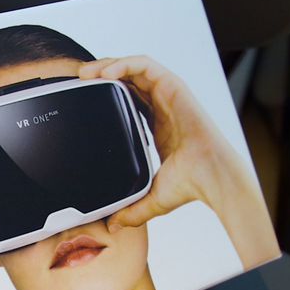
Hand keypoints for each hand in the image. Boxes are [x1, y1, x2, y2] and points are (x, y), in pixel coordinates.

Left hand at [78, 55, 279, 268]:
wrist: (211, 178)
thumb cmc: (189, 185)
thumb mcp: (150, 197)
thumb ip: (131, 210)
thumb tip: (112, 226)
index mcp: (154, 124)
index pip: (126, 100)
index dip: (104, 95)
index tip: (82, 99)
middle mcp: (159, 106)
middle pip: (126, 80)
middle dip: (101, 75)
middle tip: (78, 80)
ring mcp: (167, 95)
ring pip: (133, 68)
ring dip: (107, 65)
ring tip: (86, 72)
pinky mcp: (173, 87)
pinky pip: (145, 66)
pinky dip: (124, 64)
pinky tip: (105, 73)